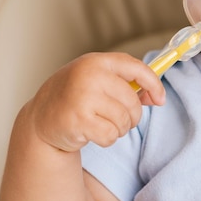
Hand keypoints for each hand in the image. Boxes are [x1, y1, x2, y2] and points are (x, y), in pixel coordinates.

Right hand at [28, 52, 164, 151]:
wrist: (40, 117)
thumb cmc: (75, 96)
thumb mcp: (98, 81)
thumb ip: (126, 84)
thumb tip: (157, 96)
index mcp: (97, 61)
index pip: (137, 68)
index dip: (154, 84)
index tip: (160, 99)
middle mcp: (90, 76)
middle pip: (132, 101)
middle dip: (133, 116)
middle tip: (121, 119)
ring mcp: (82, 98)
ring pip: (124, 120)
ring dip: (120, 128)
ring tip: (104, 124)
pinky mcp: (78, 121)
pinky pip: (111, 135)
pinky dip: (107, 139)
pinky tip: (92, 132)